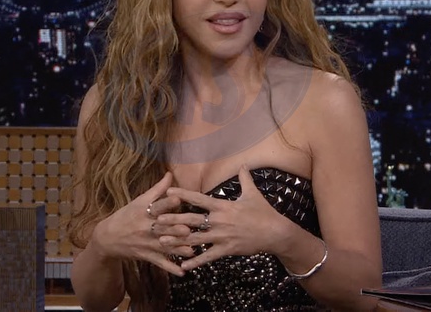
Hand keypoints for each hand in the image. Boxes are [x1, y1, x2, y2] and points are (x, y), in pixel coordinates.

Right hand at [91, 172, 195, 275]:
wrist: (107, 238)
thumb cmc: (126, 215)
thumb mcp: (139, 201)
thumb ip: (157, 189)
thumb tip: (170, 174)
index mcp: (144, 211)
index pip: (156, 206)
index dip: (166, 203)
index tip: (177, 198)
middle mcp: (145, 227)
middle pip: (161, 228)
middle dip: (174, 229)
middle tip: (188, 229)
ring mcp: (146, 242)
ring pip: (164, 246)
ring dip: (177, 249)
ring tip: (192, 251)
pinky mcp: (147, 255)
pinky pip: (160, 263)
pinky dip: (171, 268)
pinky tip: (183, 272)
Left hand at [157, 165, 286, 270]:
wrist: (275, 233)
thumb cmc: (264, 212)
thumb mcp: (253, 193)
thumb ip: (245, 178)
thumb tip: (243, 164)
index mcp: (222, 206)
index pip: (198, 199)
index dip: (183, 195)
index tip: (168, 192)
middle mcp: (219, 221)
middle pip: (191, 220)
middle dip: (172, 220)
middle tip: (155, 220)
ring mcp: (222, 236)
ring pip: (195, 239)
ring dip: (177, 241)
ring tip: (162, 242)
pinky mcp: (226, 250)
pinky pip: (208, 257)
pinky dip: (195, 261)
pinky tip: (183, 266)